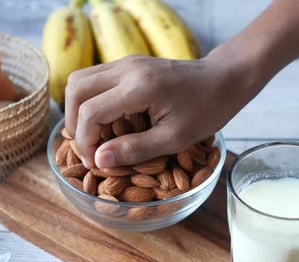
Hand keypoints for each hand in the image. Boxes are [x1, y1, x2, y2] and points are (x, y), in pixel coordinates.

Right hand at [65, 51, 259, 168]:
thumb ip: (135, 149)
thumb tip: (99, 160)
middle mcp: (127, 68)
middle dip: (74, 122)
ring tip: (93, 135)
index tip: (95, 162)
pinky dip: (91, 100)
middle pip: (75, 89)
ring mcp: (127, 62)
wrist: (224, 78)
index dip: (85, 141)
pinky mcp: (129, 64)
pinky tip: (106, 120)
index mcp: (139, 87)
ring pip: (80, 80)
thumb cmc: (207, 109)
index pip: (90, 111)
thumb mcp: (175, 138)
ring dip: (78, 109)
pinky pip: (95, 78)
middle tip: (89, 148)